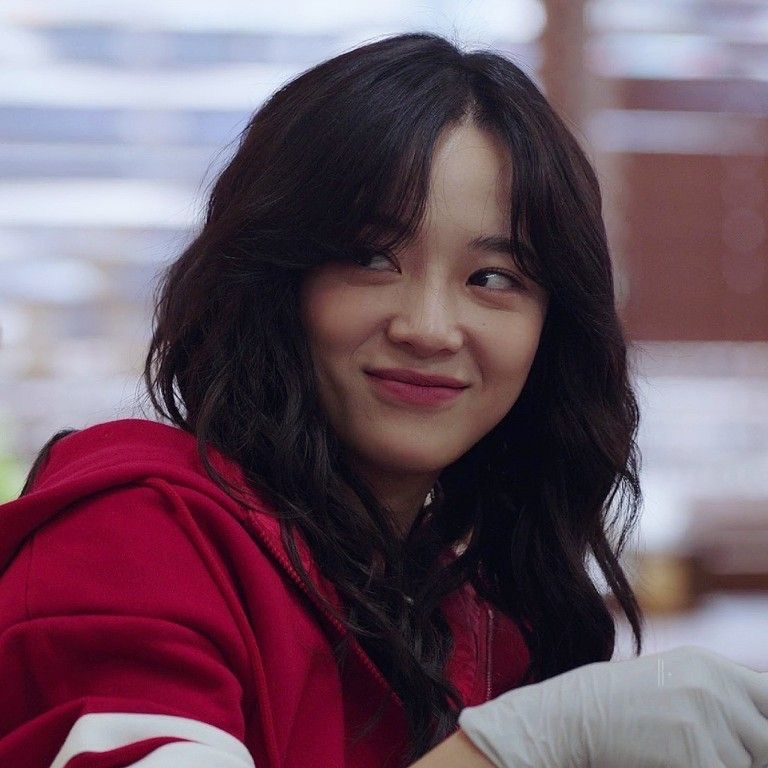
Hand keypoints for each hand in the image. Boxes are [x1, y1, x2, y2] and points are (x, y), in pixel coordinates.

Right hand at [458, 645, 767, 767]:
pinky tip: (667, 759)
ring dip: (720, 765)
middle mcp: (714, 685)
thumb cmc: (622, 708)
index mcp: (712, 666)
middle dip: (748, 753)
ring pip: (745, 763)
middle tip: (710, 748)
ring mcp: (705, 716)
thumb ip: (724, 700)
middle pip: (767, 740)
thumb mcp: (676, 686)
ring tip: (675, 750)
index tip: (754, 738)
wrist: (572, 715)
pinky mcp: (694, 750)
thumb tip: (759, 732)